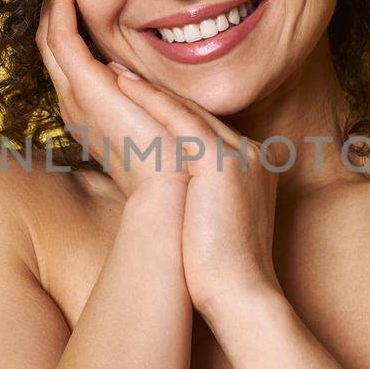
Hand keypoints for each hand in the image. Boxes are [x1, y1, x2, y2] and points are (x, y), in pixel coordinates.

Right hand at [35, 0, 194, 199]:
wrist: (177, 196)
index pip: (74, 58)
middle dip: (56, 3)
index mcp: (96, 114)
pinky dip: (61, 5)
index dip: (74, 22)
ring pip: (49, 36)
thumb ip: (163, 100)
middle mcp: (78, 105)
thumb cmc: (182, 169)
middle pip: (54, 43)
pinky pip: (59, 36)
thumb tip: (171, 79)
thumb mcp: (169, 124)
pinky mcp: (84, 91)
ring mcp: (76, 98)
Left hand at [109, 68, 283, 324]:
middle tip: (121, 73)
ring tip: (116, 72)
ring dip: (148, 89)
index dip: (169, 113)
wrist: (242, 296)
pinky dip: (150, 101)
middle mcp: (253, 154)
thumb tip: (173, 199)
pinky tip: (123, 86)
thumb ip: (201, 200)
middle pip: (198, 114)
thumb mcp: (214, 225)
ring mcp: (241, 155)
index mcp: (254, 167)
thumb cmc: (221, 274)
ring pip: (187, 112)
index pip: (207, 129)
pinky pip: (180, 122)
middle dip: (157, 94)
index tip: (138, 97)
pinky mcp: (223, 163)